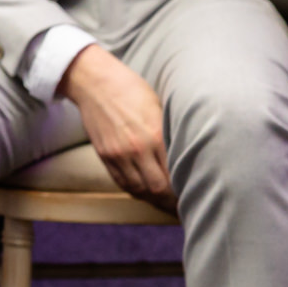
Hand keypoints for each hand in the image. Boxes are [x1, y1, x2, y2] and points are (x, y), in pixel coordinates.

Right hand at [56, 44, 176, 213]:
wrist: (94, 81)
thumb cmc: (131, 89)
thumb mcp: (158, 107)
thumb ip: (169, 133)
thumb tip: (185, 155)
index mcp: (155, 135)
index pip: (174, 175)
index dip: (184, 190)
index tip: (192, 194)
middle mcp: (136, 148)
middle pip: (157, 188)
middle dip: (171, 200)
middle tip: (181, 204)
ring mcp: (118, 154)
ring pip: (138, 189)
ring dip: (153, 198)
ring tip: (165, 202)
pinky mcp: (104, 155)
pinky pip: (122, 182)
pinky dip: (135, 190)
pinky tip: (144, 191)